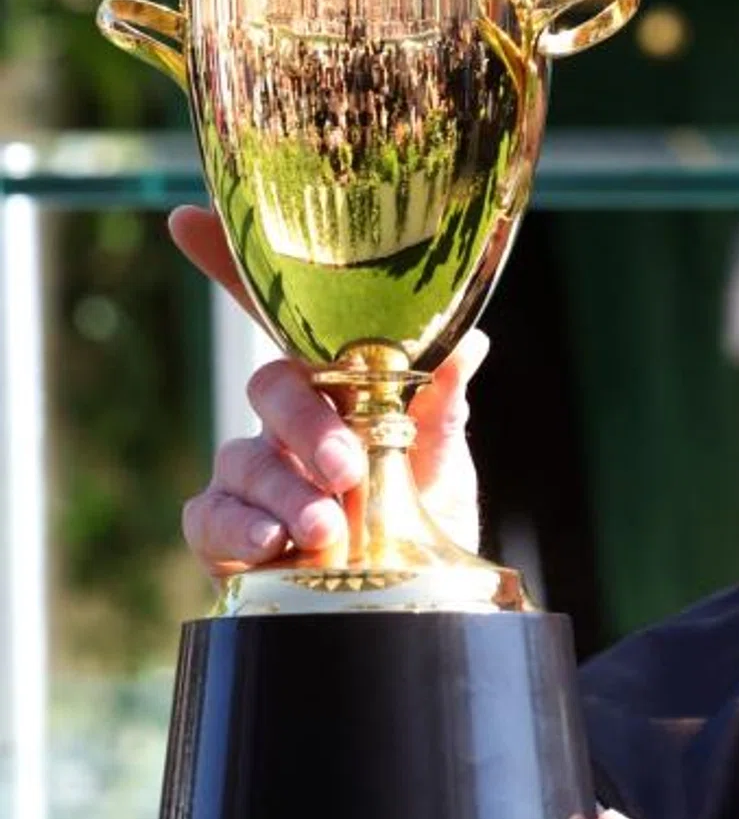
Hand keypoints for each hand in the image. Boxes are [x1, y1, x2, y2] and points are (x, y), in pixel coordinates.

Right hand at [170, 205, 485, 574]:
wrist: (412, 598)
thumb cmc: (422, 512)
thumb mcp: (445, 456)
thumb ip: (442, 402)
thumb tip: (470, 341)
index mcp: (334, 384)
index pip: (280, 319)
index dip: (228, 266)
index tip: (188, 220)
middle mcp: (284, 421)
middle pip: (271, 389)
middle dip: (306, 424)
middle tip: (347, 467)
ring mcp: (252, 473)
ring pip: (244, 458)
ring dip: (286, 491)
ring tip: (327, 527)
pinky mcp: (229, 530)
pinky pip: (212, 516)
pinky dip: (241, 529)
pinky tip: (273, 544)